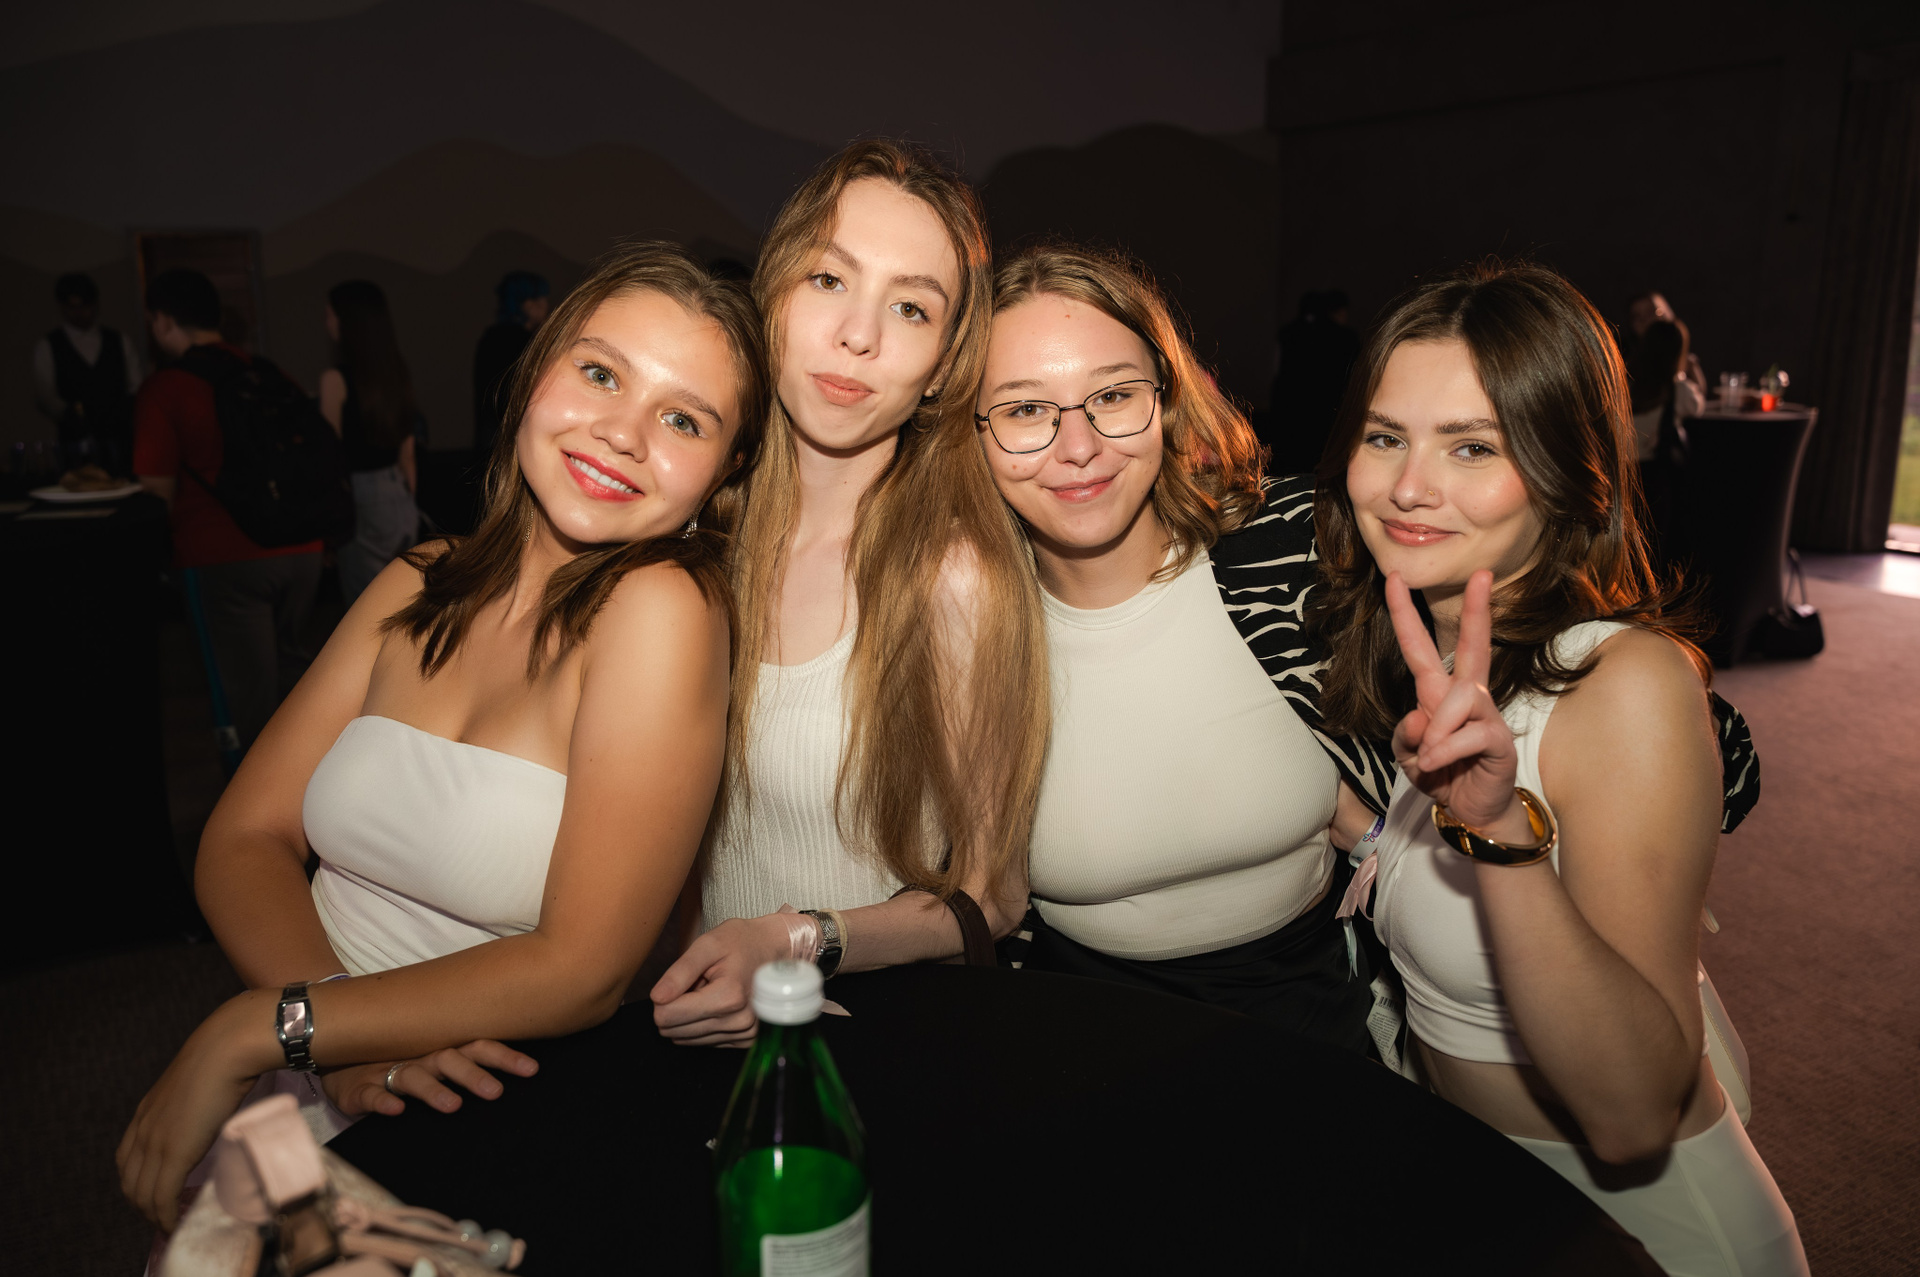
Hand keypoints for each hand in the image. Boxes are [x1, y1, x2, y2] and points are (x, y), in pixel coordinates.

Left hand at [117, 994, 269, 1230]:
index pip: (127, 1161)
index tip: (155, 1195)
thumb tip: (209, 1112)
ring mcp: (156, 1142)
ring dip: (154, 1215)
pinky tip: (176, 1222)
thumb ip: (192, 1104)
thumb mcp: (195, 1085)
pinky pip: (162, 1196)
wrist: (226, 1049)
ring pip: (143, 1194)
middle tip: (164, 1216)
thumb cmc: (220, 1058)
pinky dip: (166, 1215)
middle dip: (143, 1206)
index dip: (137, 1183)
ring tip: (172, 1223)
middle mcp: (142, 1131)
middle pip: (130, 1182)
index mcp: (145, 1114)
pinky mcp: (174, 1153)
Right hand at [323, 1040, 537, 1117]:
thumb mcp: (433, 1062)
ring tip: (452, 1105)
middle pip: (451, 1059)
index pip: (478, 1047)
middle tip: (496, 1092)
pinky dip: (382, 1102)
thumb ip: (466, 1068)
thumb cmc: (398, 1062)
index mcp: (443, 1051)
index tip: (532, 1069)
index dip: (505, 1056)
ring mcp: (388, 1071)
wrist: (340, 1056)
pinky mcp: (359, 1090)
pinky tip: (395, 1109)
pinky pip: (371, 1095)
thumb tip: (512, 1078)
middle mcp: (421, 1057)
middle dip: (474, 1075)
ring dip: (434, 1090)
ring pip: (414, 1077)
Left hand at [650, 907, 812, 1047]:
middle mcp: (739, 1021)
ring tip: (711, 991)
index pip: (667, 1016)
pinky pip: (704, 1042)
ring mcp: (744, 1034)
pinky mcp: (745, 1041)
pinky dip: (705, 1023)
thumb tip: (657, 999)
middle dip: (678, 1007)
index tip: (682, 980)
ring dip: (692, 1015)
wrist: (776, 949)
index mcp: (728, 996)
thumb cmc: (742, 942)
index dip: (664, 997)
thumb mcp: (707, 944)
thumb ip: (679, 972)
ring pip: (686, 1039)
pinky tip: (719, 1003)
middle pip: (674, 1031)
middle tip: (698, 984)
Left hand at [1386, 570, 1525, 835]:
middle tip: (1481, 576)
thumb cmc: (1442, 775)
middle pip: (1473, 646)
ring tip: (1428, 758)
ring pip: (1461, 699)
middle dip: (1476, 610)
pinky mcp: (1499, 740)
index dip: (1404, 615)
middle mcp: (1465, 697)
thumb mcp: (1408, 755)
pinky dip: (1446, 750)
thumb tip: (1418, 718)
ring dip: (1436, 730)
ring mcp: (1486, 716)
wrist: (1470, 812)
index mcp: (1437, 694)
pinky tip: (1438, 766)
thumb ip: (1405, 735)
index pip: (1421, 648)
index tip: (1393, 578)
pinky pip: (1471, 733)